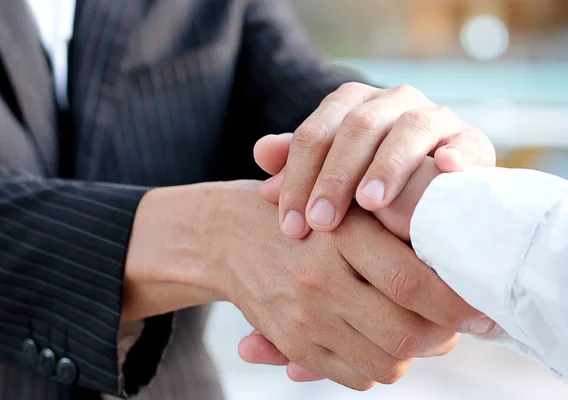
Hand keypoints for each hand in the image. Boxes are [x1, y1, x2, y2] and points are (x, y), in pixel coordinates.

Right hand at [209, 182, 490, 388]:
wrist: (228, 236)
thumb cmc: (301, 214)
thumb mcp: (346, 209)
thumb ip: (395, 232)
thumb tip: (453, 273)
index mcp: (339, 235)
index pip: (411, 280)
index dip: (455, 302)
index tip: (481, 310)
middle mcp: (319, 280)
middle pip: (406, 332)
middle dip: (442, 336)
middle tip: (454, 325)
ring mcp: (303, 317)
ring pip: (387, 361)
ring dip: (412, 353)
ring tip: (415, 330)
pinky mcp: (293, 343)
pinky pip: (356, 376)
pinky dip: (379, 366)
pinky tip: (377, 340)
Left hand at [268, 82, 494, 237]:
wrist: (427, 184)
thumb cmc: (366, 183)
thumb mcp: (327, 175)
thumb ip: (296, 165)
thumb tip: (261, 155)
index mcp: (351, 105)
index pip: (315, 133)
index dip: (298, 177)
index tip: (291, 225)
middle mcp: (391, 102)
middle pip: (357, 127)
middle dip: (335, 176)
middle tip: (321, 222)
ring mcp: (433, 116)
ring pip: (409, 128)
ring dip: (388, 164)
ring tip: (369, 203)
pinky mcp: (470, 139)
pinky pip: (467, 140)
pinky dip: (458, 152)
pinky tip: (446, 170)